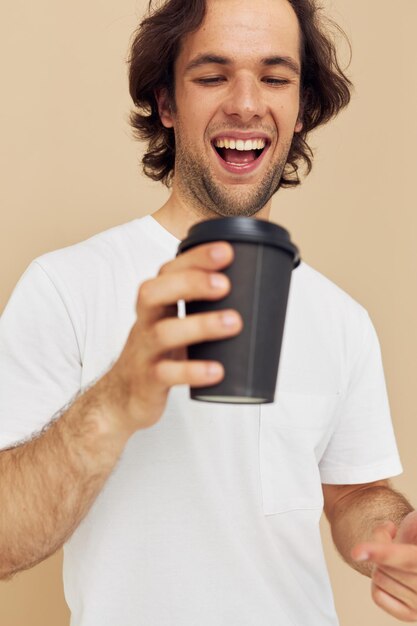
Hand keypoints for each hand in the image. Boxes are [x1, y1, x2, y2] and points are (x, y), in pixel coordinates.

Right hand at [99, 241, 242, 432]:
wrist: (123, 397)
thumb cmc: (159, 354)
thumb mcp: (173, 325)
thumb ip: (201, 309)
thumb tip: (257, 292)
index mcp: (155, 305)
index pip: (167, 272)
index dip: (194, 259)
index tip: (226, 251)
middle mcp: (145, 323)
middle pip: (155, 293)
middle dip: (190, 283)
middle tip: (225, 284)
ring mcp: (144, 351)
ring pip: (164, 333)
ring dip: (200, 325)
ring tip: (233, 322)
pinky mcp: (148, 381)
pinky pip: (167, 374)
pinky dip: (192, 371)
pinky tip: (217, 371)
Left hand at [352, 511, 416, 621]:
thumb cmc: (416, 536)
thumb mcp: (415, 524)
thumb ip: (409, 526)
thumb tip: (387, 529)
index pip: (407, 560)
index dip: (382, 553)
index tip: (356, 552)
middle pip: (385, 565)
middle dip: (381, 547)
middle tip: (394, 536)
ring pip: (378, 579)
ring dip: (380, 564)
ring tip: (396, 557)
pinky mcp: (409, 615)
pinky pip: (378, 595)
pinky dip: (378, 583)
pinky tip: (392, 575)